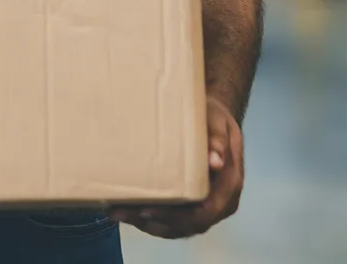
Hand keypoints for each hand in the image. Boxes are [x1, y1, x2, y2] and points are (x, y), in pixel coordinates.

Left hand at [111, 96, 244, 238]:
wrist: (215, 122)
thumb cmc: (214, 120)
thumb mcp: (218, 123)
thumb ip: (218, 140)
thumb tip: (216, 162)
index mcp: (229, 186)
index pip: (204, 212)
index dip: (176, 217)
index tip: (147, 211)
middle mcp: (219, 204)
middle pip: (186, 224)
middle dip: (153, 222)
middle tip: (121, 213)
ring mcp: (205, 208)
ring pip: (176, 227)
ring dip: (146, 224)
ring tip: (117, 213)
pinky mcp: (191, 206)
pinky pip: (172, 221)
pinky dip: (149, 220)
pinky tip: (125, 211)